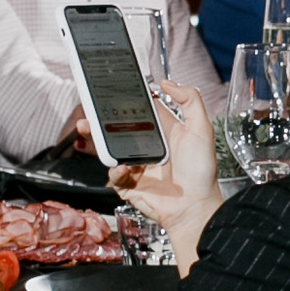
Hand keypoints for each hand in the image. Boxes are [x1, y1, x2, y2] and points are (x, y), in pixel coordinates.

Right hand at [108, 76, 221, 264]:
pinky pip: (114, 175)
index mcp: (164, 133)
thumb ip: (190, 100)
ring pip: (110, 150)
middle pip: (119, 129)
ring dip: (97, 140)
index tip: (114, 90)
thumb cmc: (201, 171)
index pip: (141, 112)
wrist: (194, 207)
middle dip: (102, 119)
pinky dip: (115, 171)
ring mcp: (137, 167)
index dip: (128, 101)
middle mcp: (148, 148)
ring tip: (88, 129)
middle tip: (90, 110)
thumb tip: (168, 83)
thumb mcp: (202, 128)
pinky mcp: (129, 186)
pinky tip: (121, 168)